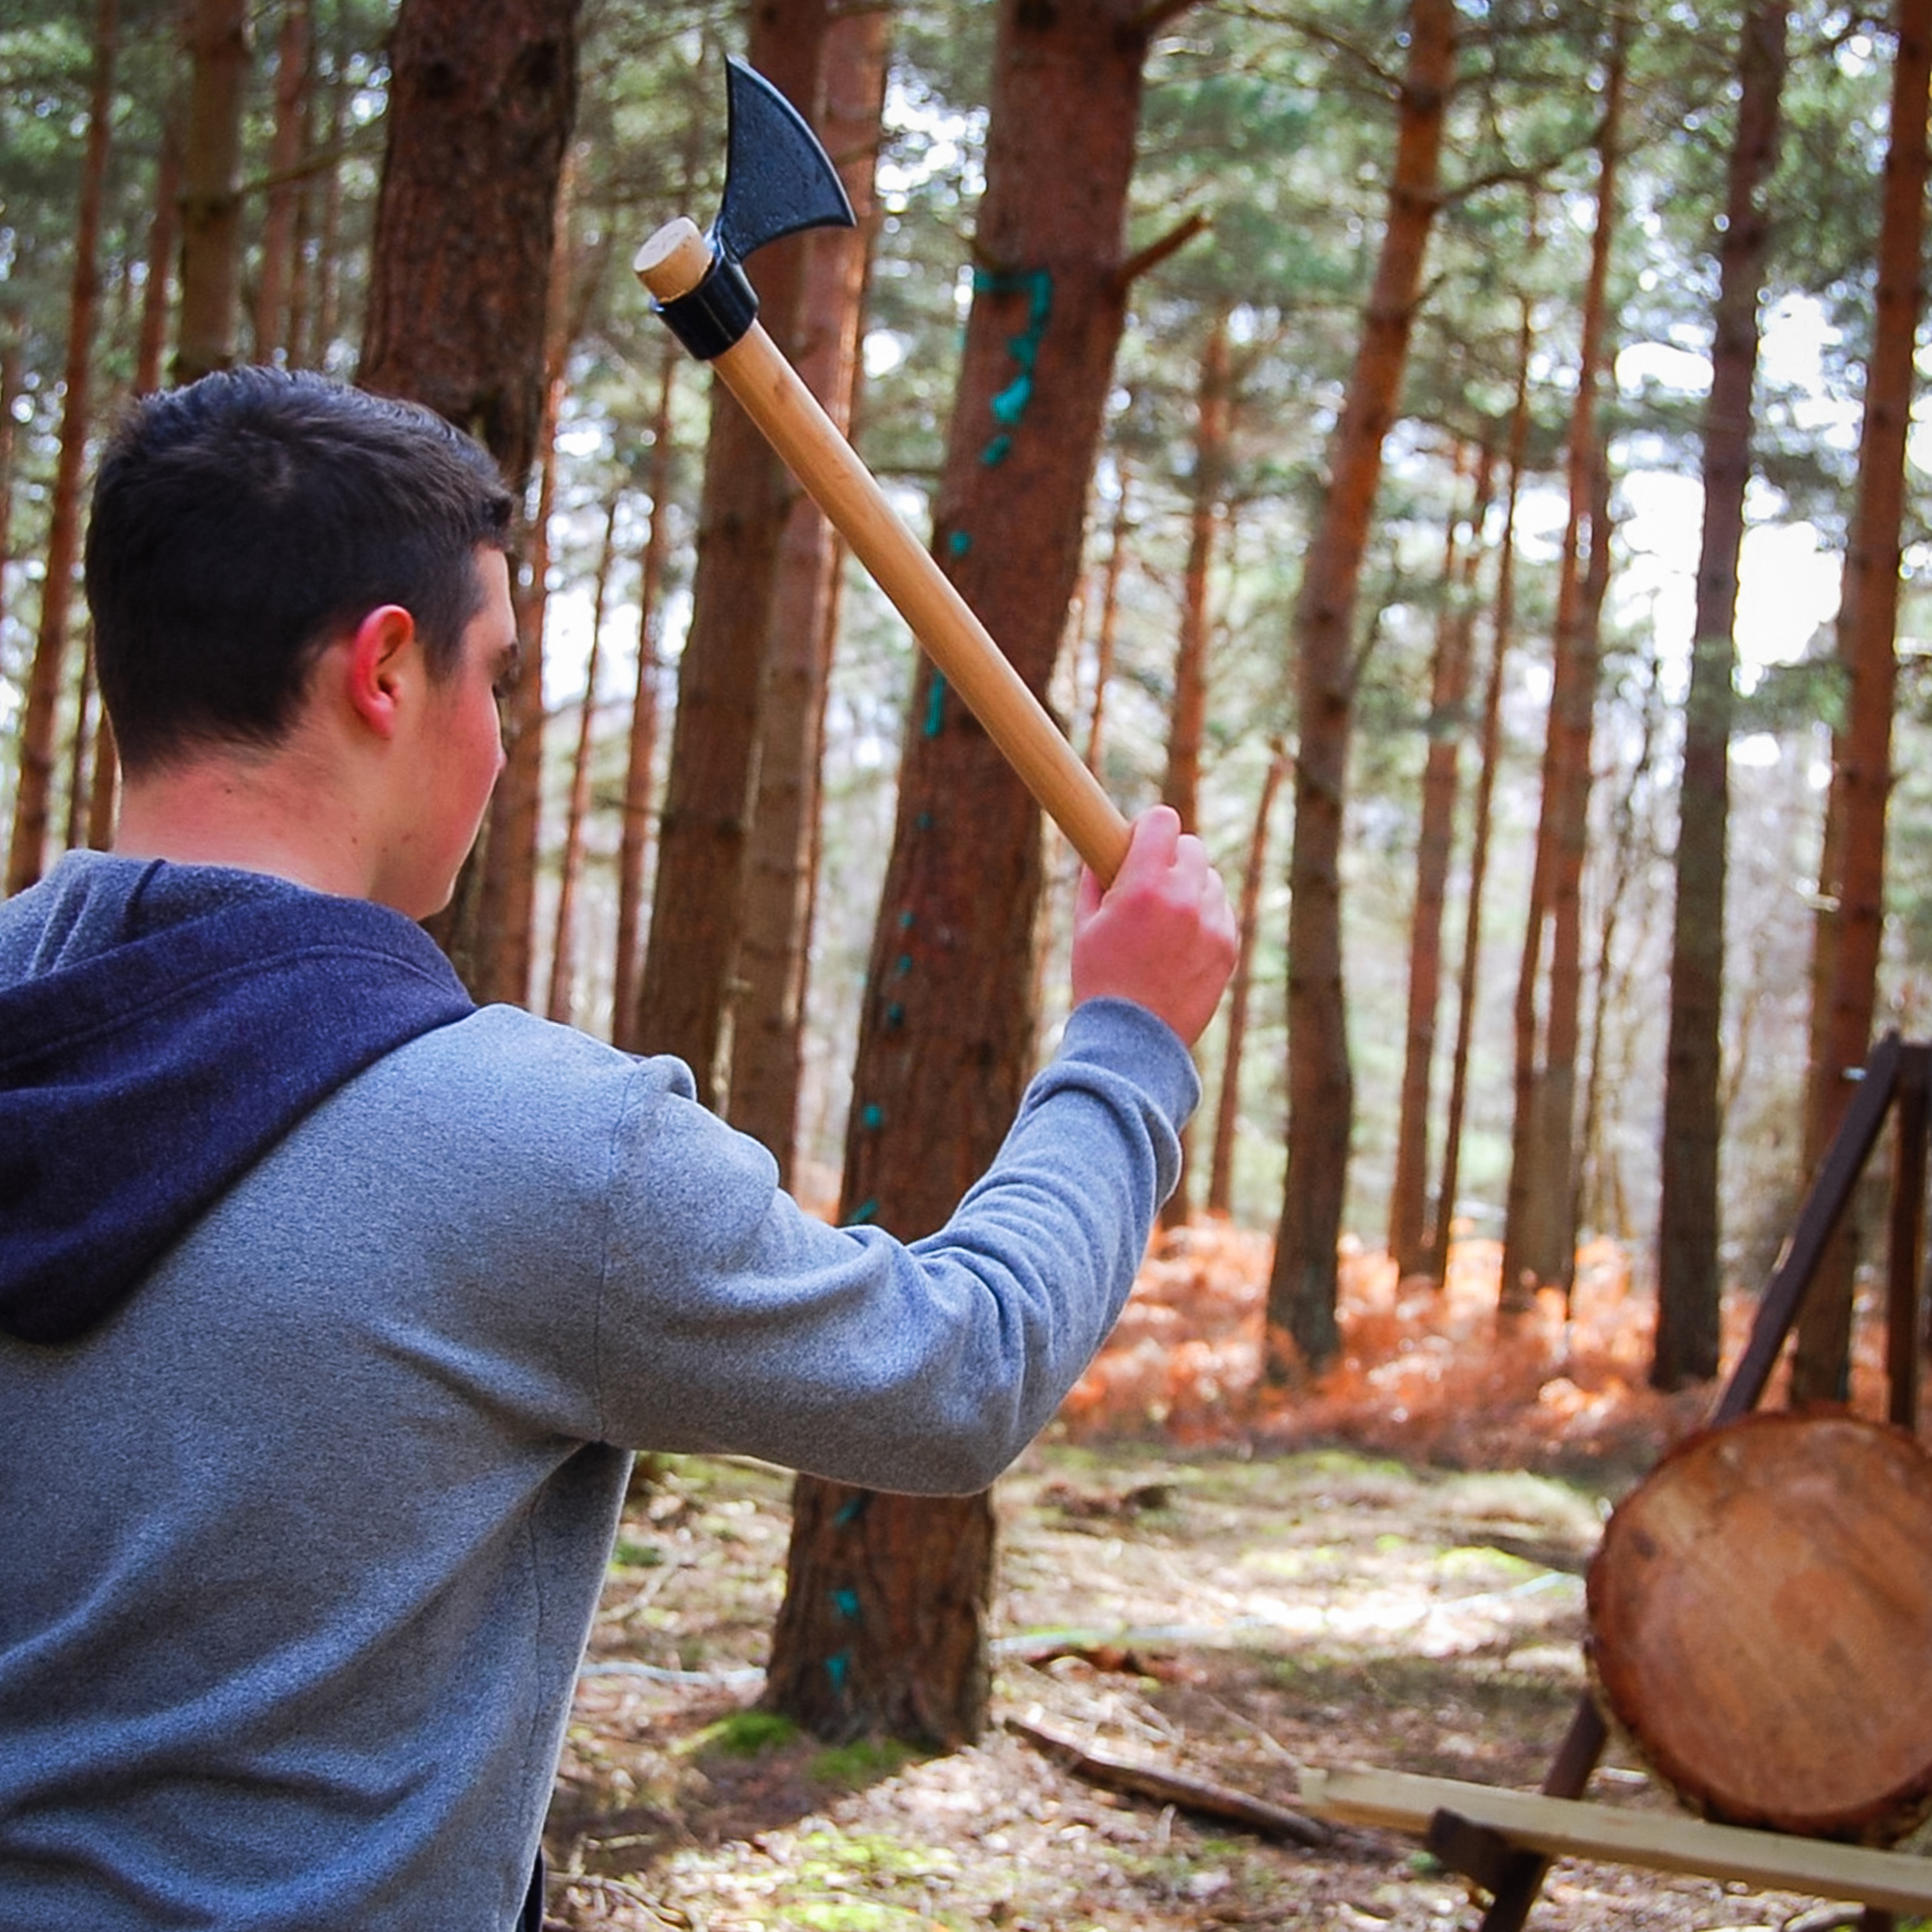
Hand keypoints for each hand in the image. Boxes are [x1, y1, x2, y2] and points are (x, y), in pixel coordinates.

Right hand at [1071, 806, 1237, 1047]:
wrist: (1132, 1042)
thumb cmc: (1101, 982)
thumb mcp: (1084, 926)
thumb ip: (1095, 879)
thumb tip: (1100, 850)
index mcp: (1143, 886)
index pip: (1163, 820)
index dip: (1149, 827)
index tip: (1139, 841)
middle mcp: (1184, 899)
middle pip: (1191, 847)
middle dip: (1171, 858)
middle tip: (1151, 884)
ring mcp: (1212, 924)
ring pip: (1210, 880)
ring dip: (1191, 889)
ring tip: (1165, 922)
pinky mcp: (1228, 947)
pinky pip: (1221, 911)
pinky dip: (1205, 917)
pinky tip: (1181, 944)